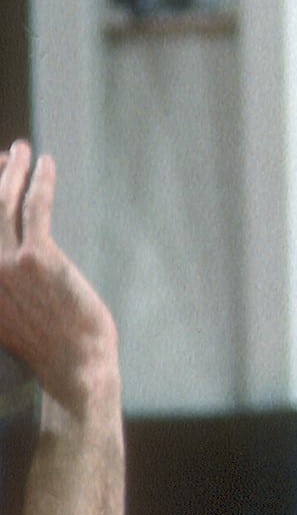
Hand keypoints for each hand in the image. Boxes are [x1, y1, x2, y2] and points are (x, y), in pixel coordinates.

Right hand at [0, 144, 116, 419]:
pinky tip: (47, 164)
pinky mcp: (38, 257)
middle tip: (4, 154)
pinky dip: (39, 181)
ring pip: (2, 203)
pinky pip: (34, 207)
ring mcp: (4, 264)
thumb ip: (0, 287)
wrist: (72, 364)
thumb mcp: (5, 317)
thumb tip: (7, 260)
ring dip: (11, 170)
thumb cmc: (46, 344)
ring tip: (20, 150)